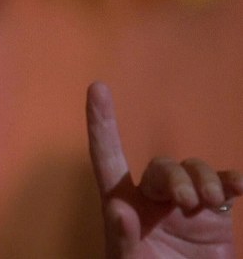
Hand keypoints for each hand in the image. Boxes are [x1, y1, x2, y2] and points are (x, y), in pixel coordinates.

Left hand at [87, 81, 242, 258]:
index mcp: (122, 205)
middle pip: (161, 167)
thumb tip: (117, 209)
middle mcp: (151, 199)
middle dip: (176, 178)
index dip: (101, 123)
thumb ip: (123, 239)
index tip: (96, 87)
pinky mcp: (215, 215)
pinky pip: (225, 185)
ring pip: (193, 169)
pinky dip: (233, 181)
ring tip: (210, 204)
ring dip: (203, 179)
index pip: (106, 156)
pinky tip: (242, 188)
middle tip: (189, 203)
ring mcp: (184, 205)